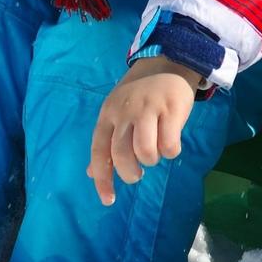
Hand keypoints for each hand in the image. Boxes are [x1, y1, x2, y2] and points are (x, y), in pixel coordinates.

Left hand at [88, 60, 201, 205]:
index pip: (100, 151)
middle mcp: (125, 112)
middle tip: (139, 172)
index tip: (108, 200)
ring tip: (156, 151)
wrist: (167, 61)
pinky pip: (169, 145)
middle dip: (131, 173)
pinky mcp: (171, 109)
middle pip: (122, 155)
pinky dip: (171, 151)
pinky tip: (171, 142)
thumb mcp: (116, 112)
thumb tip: (91, 173)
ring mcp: (148, 110)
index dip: (103, 178)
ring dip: (152, 160)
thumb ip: (106, 142)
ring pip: (145, 152)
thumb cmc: (140, 94)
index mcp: (108, 114)